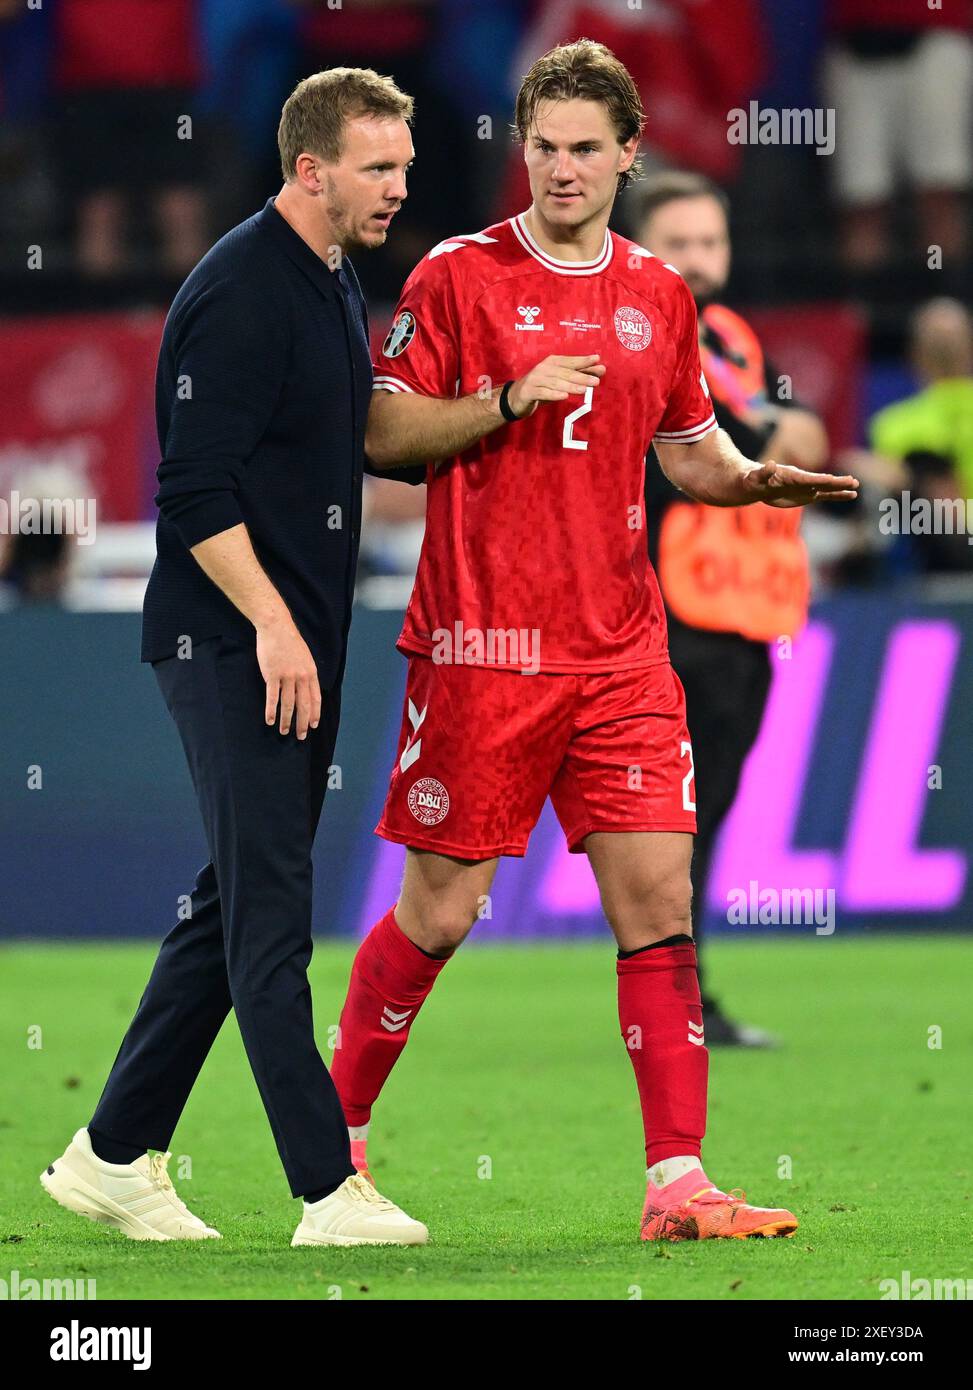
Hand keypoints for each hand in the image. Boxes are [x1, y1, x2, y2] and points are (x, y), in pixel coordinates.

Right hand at [255, 617, 321, 738]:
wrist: (277, 628)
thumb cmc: (290, 642)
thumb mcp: (305, 657)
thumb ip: (307, 673)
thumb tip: (307, 689)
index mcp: (311, 673)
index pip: (315, 698)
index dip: (314, 714)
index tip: (313, 725)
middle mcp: (301, 677)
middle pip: (303, 705)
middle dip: (302, 723)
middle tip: (300, 736)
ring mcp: (287, 676)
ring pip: (288, 704)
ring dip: (286, 720)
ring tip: (284, 731)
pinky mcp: (272, 675)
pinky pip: (272, 697)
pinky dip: (271, 710)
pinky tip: (270, 720)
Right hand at [506, 354, 604, 418]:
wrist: (516, 398)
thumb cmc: (542, 387)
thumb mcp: (560, 381)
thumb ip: (578, 375)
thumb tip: (600, 370)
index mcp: (552, 362)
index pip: (570, 361)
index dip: (583, 360)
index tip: (598, 360)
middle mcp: (544, 368)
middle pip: (565, 372)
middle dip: (581, 376)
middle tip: (596, 381)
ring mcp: (535, 379)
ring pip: (556, 382)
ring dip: (571, 386)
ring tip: (584, 390)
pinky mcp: (529, 391)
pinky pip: (543, 393)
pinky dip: (554, 394)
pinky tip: (564, 396)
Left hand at [743, 459, 858, 508]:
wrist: (753, 483)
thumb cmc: (751, 479)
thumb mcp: (754, 477)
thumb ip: (763, 472)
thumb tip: (770, 464)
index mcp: (791, 476)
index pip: (808, 479)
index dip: (820, 480)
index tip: (832, 479)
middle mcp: (802, 480)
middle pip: (822, 482)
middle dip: (836, 482)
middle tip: (853, 482)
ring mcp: (806, 487)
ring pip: (826, 488)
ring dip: (840, 488)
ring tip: (856, 488)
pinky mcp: (806, 495)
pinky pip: (824, 495)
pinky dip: (837, 495)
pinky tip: (851, 495)